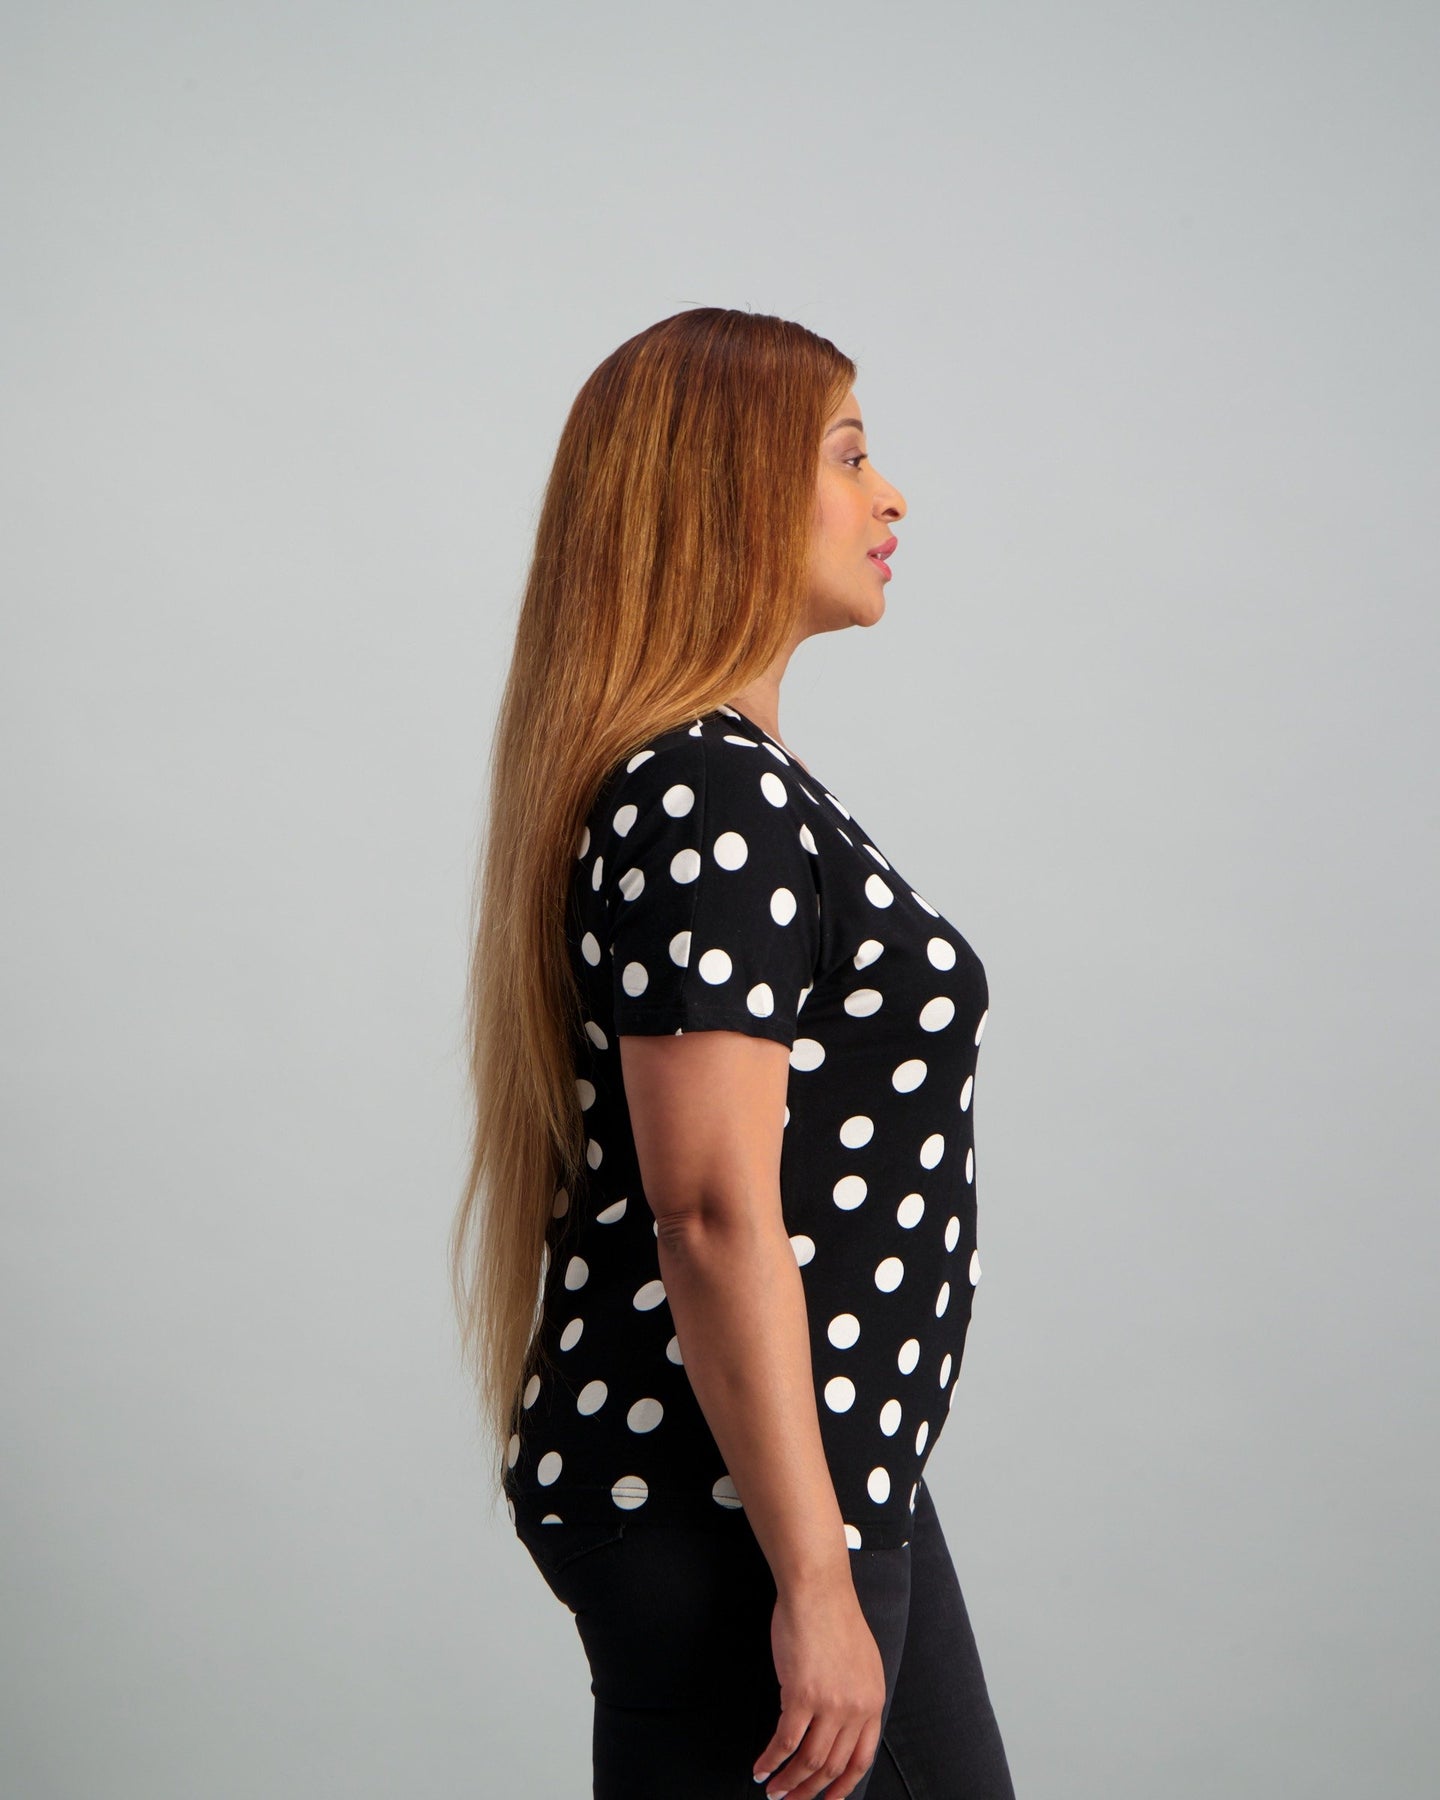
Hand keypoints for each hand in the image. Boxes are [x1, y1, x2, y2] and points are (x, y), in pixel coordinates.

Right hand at [752, 1575, 886, 1798]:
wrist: (817, 1591)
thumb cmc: (833, 1616)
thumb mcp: (860, 1661)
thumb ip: (854, 1694)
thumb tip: (837, 1723)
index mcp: (872, 1701)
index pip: (861, 1759)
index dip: (842, 1785)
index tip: (827, 1799)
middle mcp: (855, 1708)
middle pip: (832, 1766)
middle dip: (809, 1791)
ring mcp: (829, 1704)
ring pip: (808, 1761)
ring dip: (788, 1782)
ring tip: (773, 1791)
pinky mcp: (801, 1695)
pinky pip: (785, 1742)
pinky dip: (771, 1760)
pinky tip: (760, 1768)